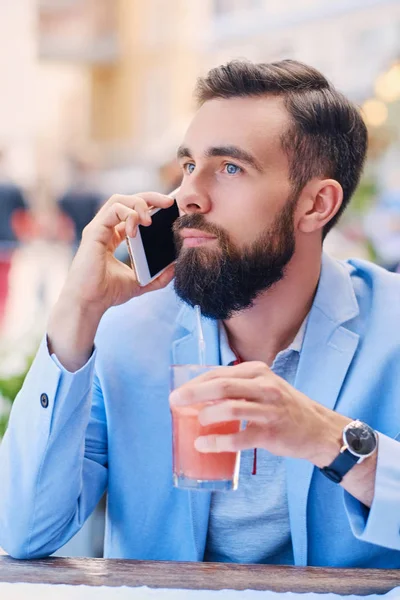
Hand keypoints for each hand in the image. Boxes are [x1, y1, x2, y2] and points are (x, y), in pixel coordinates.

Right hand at [63, 192, 175, 312]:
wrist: (90, 303)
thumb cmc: (108, 293)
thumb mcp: (140, 283)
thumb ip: (158, 277)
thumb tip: (175, 268)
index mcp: (113, 237)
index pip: (132, 212)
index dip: (150, 207)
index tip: (169, 210)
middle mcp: (105, 229)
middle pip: (127, 200)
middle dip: (150, 197)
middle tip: (169, 202)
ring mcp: (98, 228)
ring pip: (119, 199)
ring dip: (139, 203)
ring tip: (150, 219)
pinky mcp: (94, 231)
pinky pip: (114, 209)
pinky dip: (129, 214)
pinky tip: (137, 229)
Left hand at [169, 361, 349, 466]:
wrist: (318, 429)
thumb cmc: (284, 407)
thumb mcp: (264, 386)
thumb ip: (237, 387)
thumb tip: (200, 396)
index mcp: (258, 371)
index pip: (219, 373)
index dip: (195, 382)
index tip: (179, 392)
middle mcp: (264, 386)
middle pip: (221, 386)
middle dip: (193, 394)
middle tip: (175, 401)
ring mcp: (269, 409)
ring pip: (230, 409)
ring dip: (207, 416)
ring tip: (197, 422)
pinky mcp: (271, 433)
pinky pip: (238, 438)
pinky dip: (217, 442)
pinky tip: (204, 444)